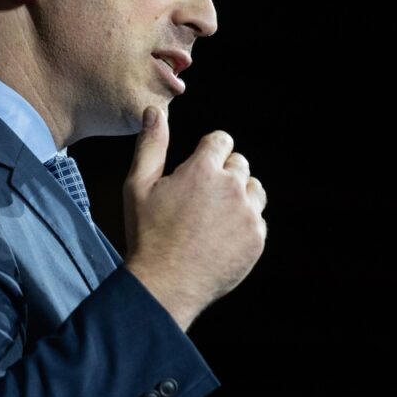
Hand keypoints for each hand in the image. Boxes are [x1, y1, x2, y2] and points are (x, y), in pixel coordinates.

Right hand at [123, 105, 267, 330]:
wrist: (165, 285)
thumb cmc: (147, 234)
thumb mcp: (138, 186)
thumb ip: (151, 145)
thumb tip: (155, 111)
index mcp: (203, 169)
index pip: (221, 140)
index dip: (208, 152)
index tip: (198, 169)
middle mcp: (232, 187)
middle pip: (239, 163)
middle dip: (222, 174)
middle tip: (200, 199)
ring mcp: (248, 214)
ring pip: (254, 189)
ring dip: (239, 196)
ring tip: (213, 217)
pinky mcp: (257, 239)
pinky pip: (258, 220)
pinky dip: (244, 224)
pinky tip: (221, 237)